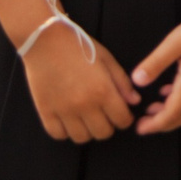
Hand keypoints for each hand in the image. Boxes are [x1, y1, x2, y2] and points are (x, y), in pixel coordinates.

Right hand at [20, 20, 138, 142]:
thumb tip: (134, 102)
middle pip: (104, 133)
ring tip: (86, 118)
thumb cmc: (79, 46)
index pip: (122, 120)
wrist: (46, 40)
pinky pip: (58, 135)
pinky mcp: (46, 112)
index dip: (125, 118)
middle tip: (104, 115)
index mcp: (103, 91)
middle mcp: (85, 105)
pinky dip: (65, 131)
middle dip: (108, 125)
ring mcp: (64, 111)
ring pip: (82, 138)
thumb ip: (122, 82)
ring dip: (87, 130)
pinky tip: (68, 120)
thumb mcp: (107, 59)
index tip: (121, 113)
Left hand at [129, 2, 180, 134]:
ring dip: (173, 115)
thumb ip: (155, 63)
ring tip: (154, 109)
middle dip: (162, 124)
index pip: (171, 115)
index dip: (155, 125)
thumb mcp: (175, 42)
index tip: (139, 128)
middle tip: (143, 123)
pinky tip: (172, 90)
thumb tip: (137, 81)